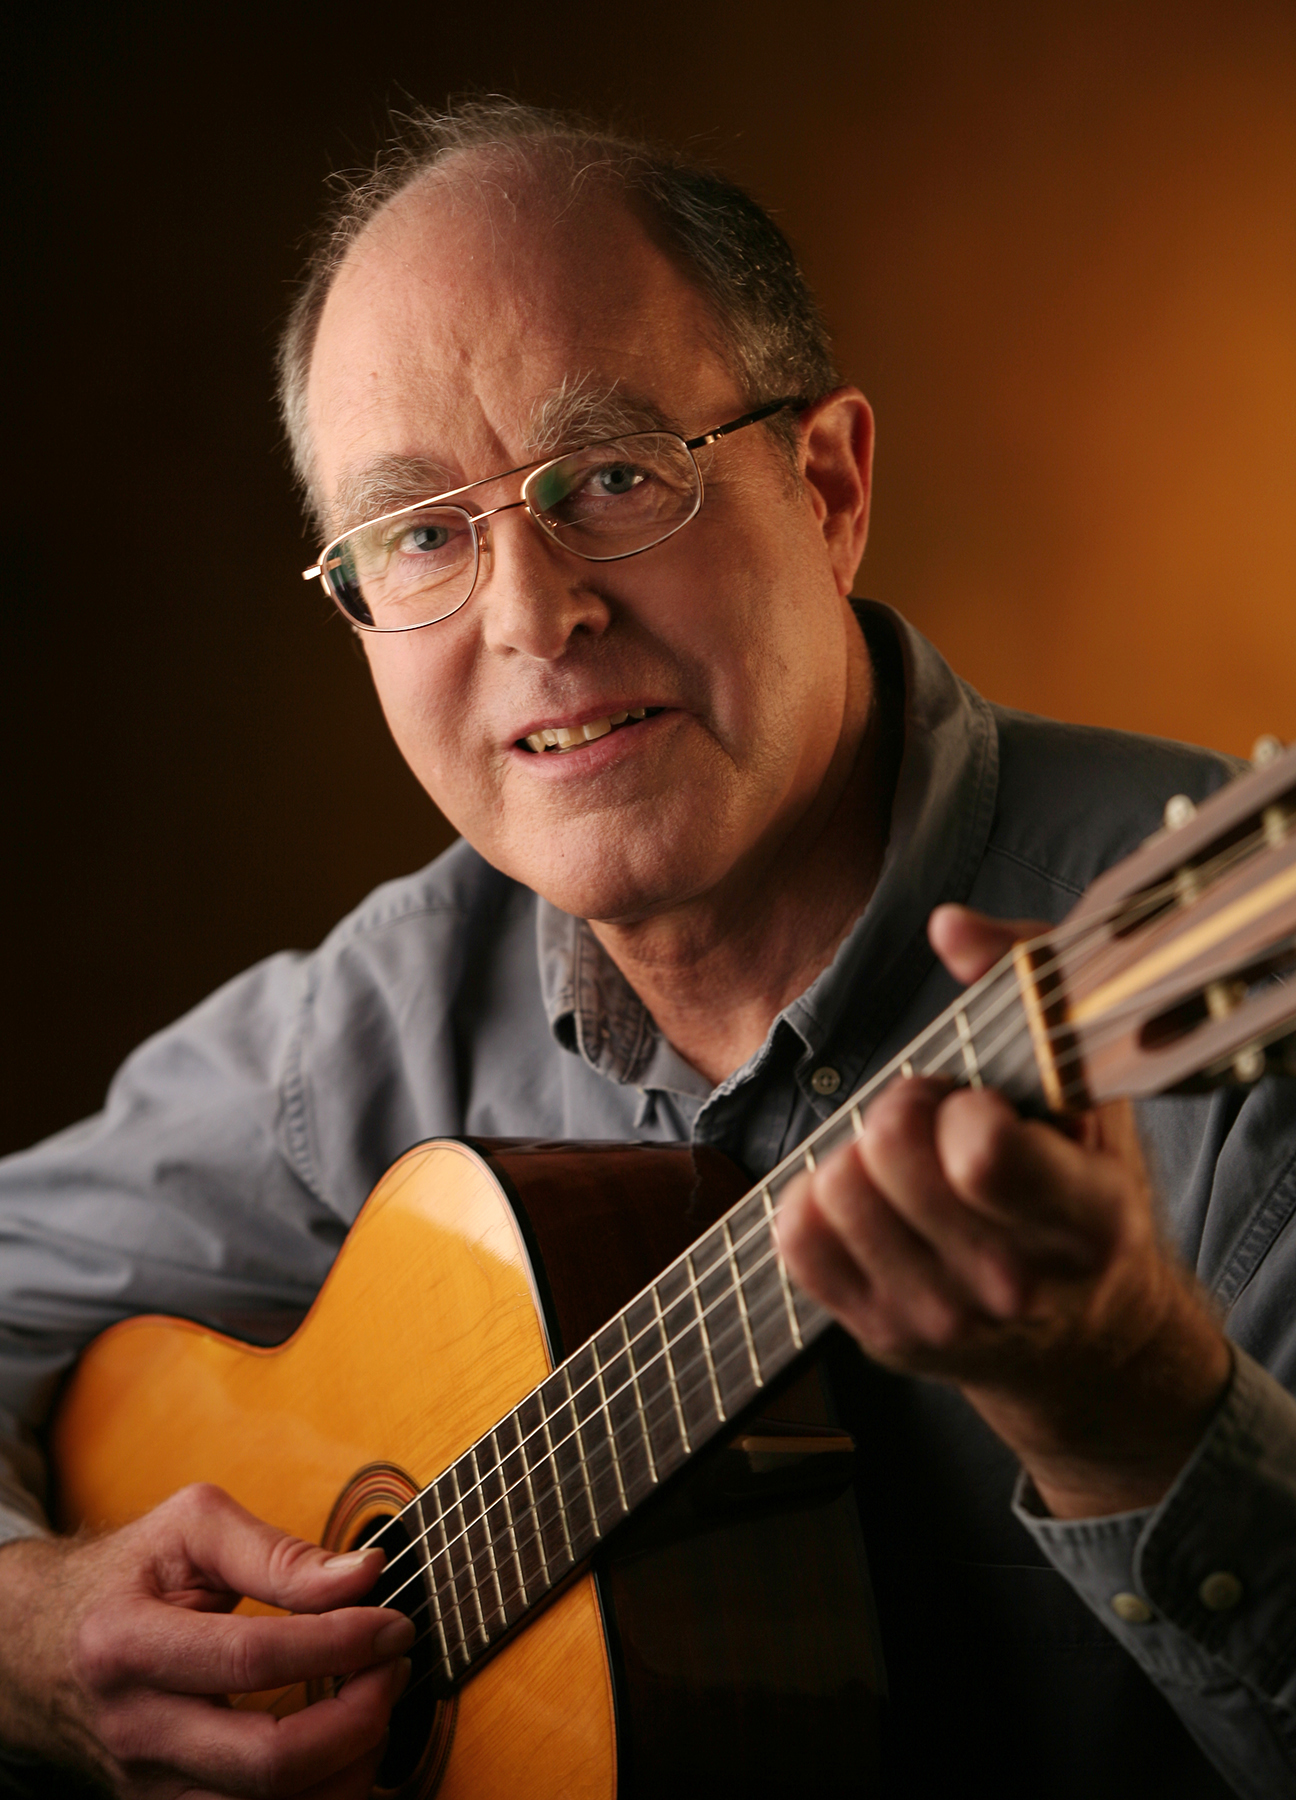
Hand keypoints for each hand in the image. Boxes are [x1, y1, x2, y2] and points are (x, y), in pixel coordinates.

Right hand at [0, 1483, 415, 1796]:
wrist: (45, 1643)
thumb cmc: (131, 1574)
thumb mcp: (190, 1529)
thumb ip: (276, 1551)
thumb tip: (364, 1574)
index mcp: (127, 1645)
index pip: (251, 1660)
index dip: (337, 1643)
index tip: (392, 1621)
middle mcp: (134, 1731)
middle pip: (265, 1763)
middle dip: (357, 1719)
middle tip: (395, 1665)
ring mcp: (148, 1787)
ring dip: (348, 1765)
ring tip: (376, 1700)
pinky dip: (320, 1793)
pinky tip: (346, 1745)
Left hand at [777, 904, 1231, 1518]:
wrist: (1087, 1334)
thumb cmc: (1082, 1181)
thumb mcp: (1087, 1081)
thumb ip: (1027, 978)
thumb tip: (949, 925)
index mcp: (1085, 1219)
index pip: (980, 1156)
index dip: (958, 1104)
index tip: (977, 1103)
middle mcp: (1014, 1283)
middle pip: (888, 1153)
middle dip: (901, 1108)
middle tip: (934, 1121)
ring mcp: (944, 1321)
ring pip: (836, 1190)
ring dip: (859, 1155)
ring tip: (906, 1166)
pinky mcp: (882, 1338)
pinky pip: (796, 1237)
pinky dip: (815, 1200)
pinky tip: (867, 1199)